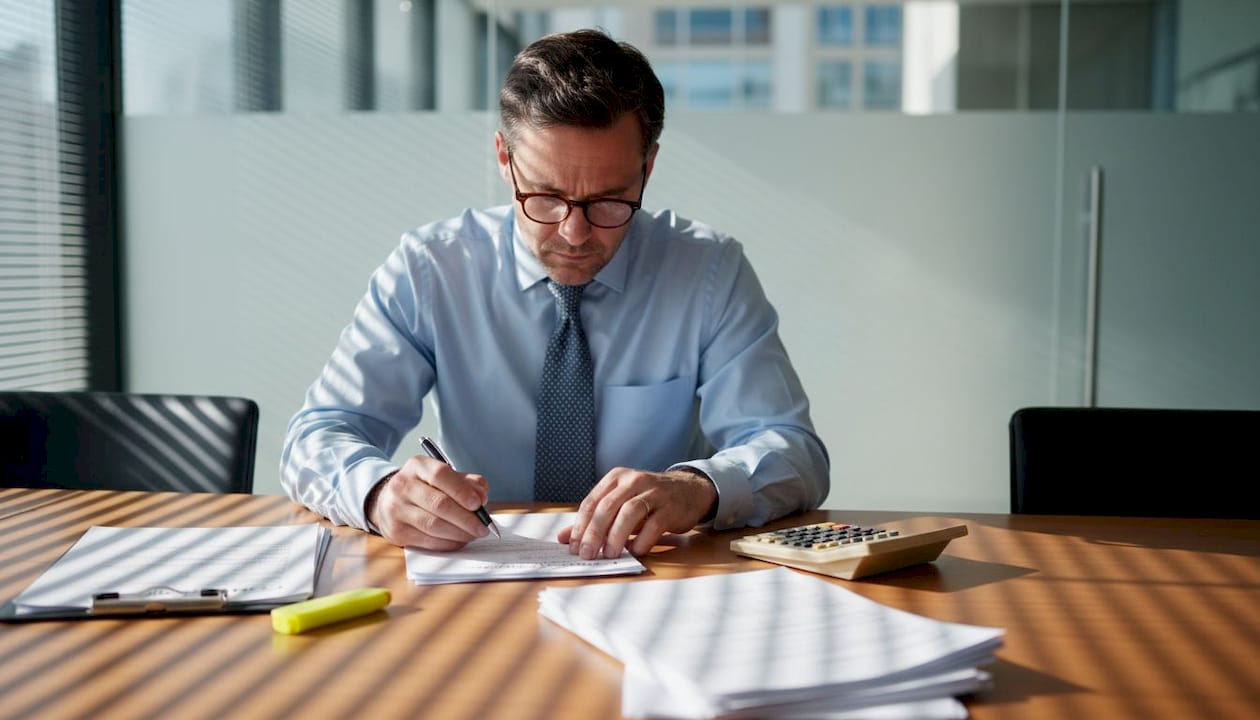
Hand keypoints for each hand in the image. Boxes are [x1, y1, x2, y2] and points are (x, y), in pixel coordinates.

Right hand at [365, 455, 490, 549]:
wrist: (389, 500)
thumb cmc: (426, 488)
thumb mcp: (446, 477)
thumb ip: (468, 483)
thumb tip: (482, 497)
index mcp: (417, 466)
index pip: (440, 475)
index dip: (461, 490)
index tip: (478, 504)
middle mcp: (402, 485)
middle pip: (439, 504)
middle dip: (466, 518)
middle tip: (482, 527)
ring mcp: (396, 509)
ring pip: (433, 525)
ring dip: (459, 533)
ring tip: (473, 535)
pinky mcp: (395, 531)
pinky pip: (427, 541)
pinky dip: (448, 543)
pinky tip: (458, 541)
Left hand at [558, 467, 717, 559]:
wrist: (689, 490)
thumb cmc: (649, 499)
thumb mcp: (620, 504)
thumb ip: (593, 519)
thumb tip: (563, 538)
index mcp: (616, 478)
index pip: (592, 501)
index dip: (580, 525)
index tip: (573, 547)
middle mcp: (634, 480)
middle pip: (608, 506)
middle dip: (595, 532)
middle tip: (587, 554)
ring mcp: (654, 493)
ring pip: (630, 512)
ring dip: (616, 536)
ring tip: (609, 554)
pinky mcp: (670, 507)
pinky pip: (654, 524)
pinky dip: (642, 540)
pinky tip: (635, 551)